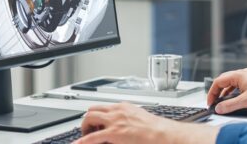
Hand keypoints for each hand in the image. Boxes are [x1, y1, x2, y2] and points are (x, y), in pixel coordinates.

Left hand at [75, 103, 218, 143]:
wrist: (164, 134)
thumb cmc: (157, 130)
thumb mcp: (140, 119)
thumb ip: (130, 120)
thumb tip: (126, 128)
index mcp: (124, 107)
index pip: (103, 107)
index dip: (96, 116)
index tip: (95, 124)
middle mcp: (117, 111)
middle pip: (93, 109)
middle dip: (87, 120)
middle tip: (88, 130)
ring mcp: (115, 121)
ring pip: (89, 117)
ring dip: (84, 127)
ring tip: (85, 136)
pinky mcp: (114, 133)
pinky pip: (92, 137)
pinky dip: (83, 140)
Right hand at [207, 68, 246, 113]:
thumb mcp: (246, 101)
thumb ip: (230, 105)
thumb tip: (219, 108)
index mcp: (239, 75)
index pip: (219, 81)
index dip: (212, 92)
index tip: (210, 101)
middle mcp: (243, 74)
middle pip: (225, 81)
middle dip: (218, 92)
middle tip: (215, 102)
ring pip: (233, 84)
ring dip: (226, 93)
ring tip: (224, 103)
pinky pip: (240, 87)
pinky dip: (235, 93)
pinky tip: (237, 101)